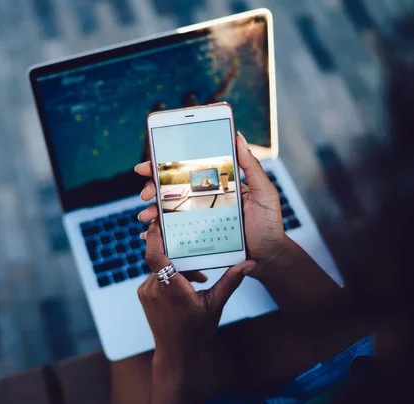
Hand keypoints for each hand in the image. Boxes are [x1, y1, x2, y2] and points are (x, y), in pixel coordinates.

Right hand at [134, 131, 286, 276]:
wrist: (268, 256)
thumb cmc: (269, 223)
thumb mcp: (264, 192)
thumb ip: (251, 167)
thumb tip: (237, 137)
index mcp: (217, 183)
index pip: (188, 169)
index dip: (165, 165)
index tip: (147, 165)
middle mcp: (205, 197)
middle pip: (172, 188)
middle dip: (152, 188)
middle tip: (144, 193)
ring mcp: (200, 217)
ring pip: (169, 210)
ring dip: (152, 211)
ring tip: (145, 217)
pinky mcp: (199, 235)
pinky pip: (175, 231)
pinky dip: (159, 232)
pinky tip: (148, 234)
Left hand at [138, 221, 255, 366]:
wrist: (176, 353)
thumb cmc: (197, 331)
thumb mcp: (216, 305)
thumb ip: (230, 281)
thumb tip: (249, 263)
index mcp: (172, 289)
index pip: (154, 256)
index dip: (154, 237)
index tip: (159, 221)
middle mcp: (155, 288)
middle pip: (163, 257)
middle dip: (179, 251)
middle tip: (193, 242)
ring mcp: (146, 291)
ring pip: (160, 266)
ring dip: (177, 265)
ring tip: (198, 276)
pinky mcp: (144, 293)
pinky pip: (156, 275)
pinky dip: (170, 274)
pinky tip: (188, 282)